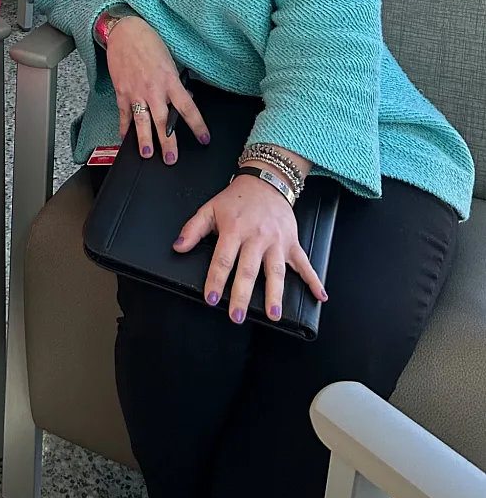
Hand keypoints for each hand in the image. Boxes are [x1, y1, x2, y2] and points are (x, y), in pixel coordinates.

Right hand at [105, 15, 209, 161]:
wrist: (125, 32)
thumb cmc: (149, 42)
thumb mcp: (170, 60)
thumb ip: (175, 82)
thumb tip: (183, 97)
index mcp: (170, 80)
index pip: (188, 108)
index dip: (197, 126)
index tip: (204, 138)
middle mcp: (153, 89)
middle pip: (162, 121)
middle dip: (167, 142)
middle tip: (171, 159)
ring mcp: (135, 92)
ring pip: (141, 122)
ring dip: (144, 140)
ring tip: (147, 154)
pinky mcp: (121, 92)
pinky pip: (124, 114)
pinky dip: (124, 128)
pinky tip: (125, 138)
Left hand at [173, 174, 326, 322]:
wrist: (266, 181)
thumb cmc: (237, 199)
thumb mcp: (210, 208)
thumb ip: (192, 229)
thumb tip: (178, 247)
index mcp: (234, 229)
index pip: (223, 258)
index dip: (215, 279)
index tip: (211, 298)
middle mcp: (256, 237)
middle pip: (249, 269)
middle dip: (242, 294)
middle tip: (237, 315)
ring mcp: (277, 241)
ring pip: (276, 271)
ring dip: (275, 294)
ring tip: (274, 314)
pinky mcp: (292, 242)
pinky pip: (304, 263)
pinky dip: (313, 280)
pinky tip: (319, 296)